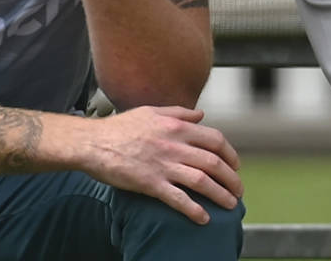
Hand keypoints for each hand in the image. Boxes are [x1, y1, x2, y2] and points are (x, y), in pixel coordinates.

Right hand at [84, 106, 242, 223]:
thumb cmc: (120, 127)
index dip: (231, 154)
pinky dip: (193, 210)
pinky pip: (178, 199)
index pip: (215, 139)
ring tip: (230, 204)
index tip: (235, 165)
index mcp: (176, 127)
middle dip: (232, 178)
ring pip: (202, 181)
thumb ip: (179, 112)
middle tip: (238, 189)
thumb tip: (201, 115)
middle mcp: (174, 145)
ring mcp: (163, 165)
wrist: (92, 143)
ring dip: (220, 194)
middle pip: (214, 162)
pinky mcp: (150, 184)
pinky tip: (203, 218)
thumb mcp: (152, 111)